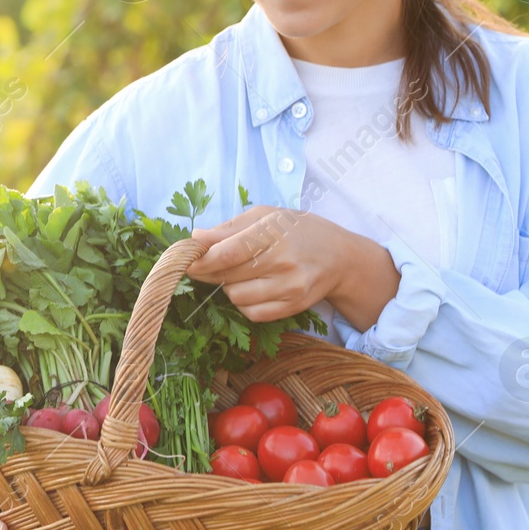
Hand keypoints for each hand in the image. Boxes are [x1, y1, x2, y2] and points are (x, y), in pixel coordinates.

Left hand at [183, 206, 352, 322]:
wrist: (341, 257)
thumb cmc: (298, 230)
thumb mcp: (266, 215)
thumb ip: (229, 227)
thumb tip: (196, 238)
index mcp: (274, 234)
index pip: (228, 253)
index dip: (202, 259)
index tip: (187, 261)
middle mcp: (283, 263)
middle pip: (228, 276)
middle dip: (209, 272)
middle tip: (205, 265)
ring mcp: (290, 288)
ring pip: (236, 297)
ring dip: (228, 286)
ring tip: (239, 273)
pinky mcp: (294, 308)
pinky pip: (252, 313)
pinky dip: (244, 303)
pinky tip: (252, 288)